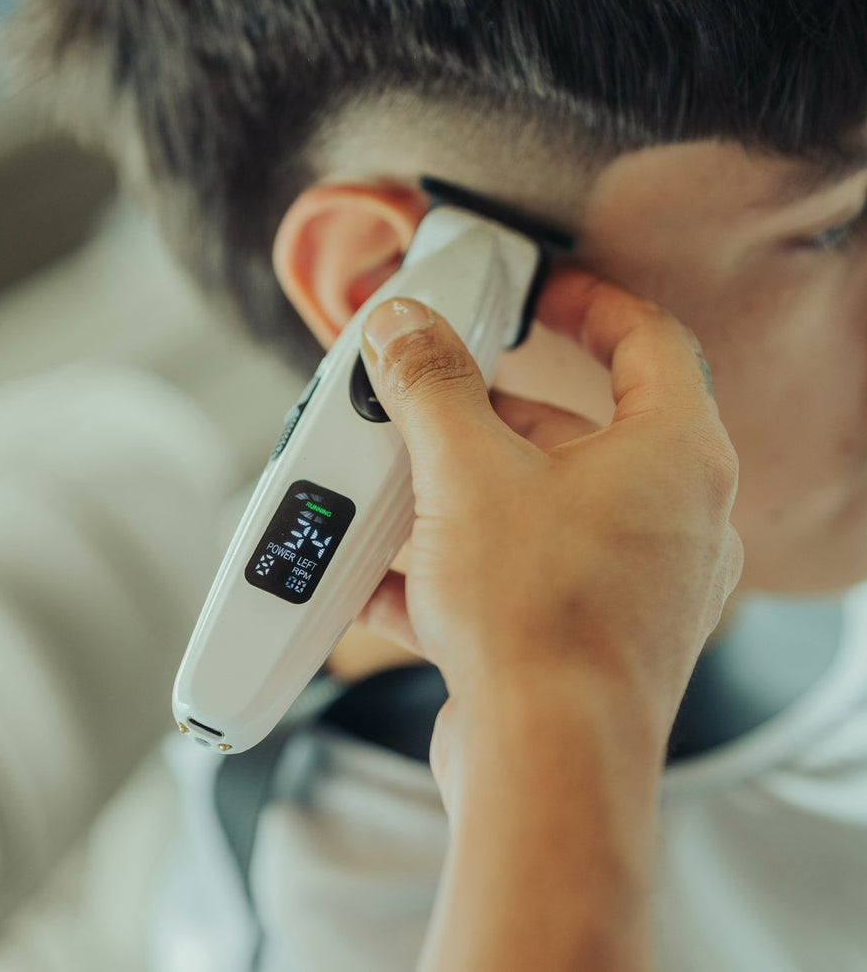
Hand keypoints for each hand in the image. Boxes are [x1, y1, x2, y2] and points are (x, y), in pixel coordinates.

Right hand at [358, 268, 742, 801]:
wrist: (544, 763)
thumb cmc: (540, 615)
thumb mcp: (467, 471)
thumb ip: (431, 385)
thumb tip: (404, 328)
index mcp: (676, 457)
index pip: (651, 341)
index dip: (593, 303)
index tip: (542, 293)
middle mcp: (674, 519)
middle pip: (582, 430)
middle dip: (498, 411)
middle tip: (439, 398)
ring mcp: (637, 583)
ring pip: (545, 506)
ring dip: (468, 492)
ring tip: (397, 486)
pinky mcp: (590, 635)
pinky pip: (520, 576)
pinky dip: (458, 566)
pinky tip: (381, 576)